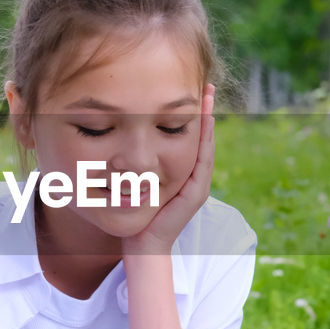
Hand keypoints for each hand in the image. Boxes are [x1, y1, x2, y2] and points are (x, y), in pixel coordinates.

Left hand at [122, 85, 214, 257]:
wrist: (142, 244)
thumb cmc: (136, 215)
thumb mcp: (135, 182)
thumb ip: (136, 164)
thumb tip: (120, 140)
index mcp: (180, 171)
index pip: (189, 136)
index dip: (193, 114)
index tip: (191, 88)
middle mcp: (192, 175)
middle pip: (202, 136)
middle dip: (205, 110)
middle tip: (207, 84)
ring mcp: (197, 184)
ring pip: (206, 145)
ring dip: (209, 119)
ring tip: (209, 96)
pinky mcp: (195, 194)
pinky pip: (202, 161)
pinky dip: (205, 141)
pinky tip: (205, 122)